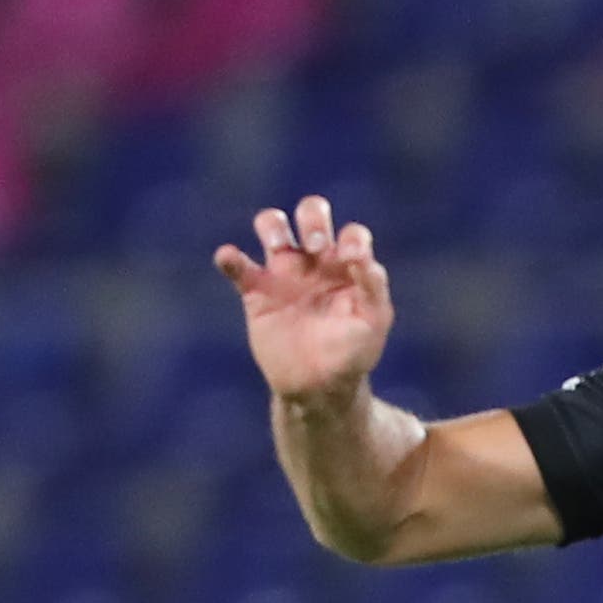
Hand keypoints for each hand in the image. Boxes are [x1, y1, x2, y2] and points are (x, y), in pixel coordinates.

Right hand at [216, 196, 394, 406]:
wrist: (319, 387)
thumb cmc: (352, 354)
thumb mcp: (373, 323)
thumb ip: (373, 288)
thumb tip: (364, 259)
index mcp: (349, 267)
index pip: (353, 234)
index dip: (353, 237)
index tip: (350, 259)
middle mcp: (317, 262)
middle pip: (311, 214)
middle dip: (313, 219)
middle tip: (315, 247)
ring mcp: (285, 274)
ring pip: (273, 225)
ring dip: (273, 225)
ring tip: (280, 247)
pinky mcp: (256, 292)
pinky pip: (238, 266)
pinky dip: (229, 257)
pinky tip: (229, 258)